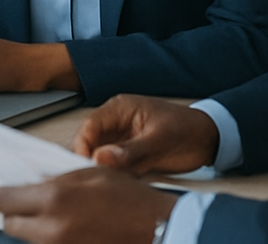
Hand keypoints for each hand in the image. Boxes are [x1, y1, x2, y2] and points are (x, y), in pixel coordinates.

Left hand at [0, 167, 177, 243]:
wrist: (160, 231)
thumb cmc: (129, 200)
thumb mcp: (87, 174)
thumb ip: (54, 179)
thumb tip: (30, 181)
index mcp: (53, 199)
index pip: (2, 201)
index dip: (0, 196)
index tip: (3, 193)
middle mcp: (53, 230)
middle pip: (10, 226)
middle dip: (13, 214)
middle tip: (26, 205)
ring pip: (30, 241)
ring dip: (34, 230)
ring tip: (55, 216)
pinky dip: (53, 240)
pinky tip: (68, 229)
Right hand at [72, 93, 219, 173]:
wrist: (210, 138)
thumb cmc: (187, 129)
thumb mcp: (160, 140)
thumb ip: (130, 150)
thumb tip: (100, 157)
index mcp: (119, 109)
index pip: (90, 125)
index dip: (83, 145)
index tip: (84, 164)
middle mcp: (116, 123)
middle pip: (91, 140)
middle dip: (88, 158)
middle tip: (91, 177)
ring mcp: (122, 139)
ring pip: (100, 154)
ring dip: (100, 169)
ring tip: (105, 183)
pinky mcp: (130, 155)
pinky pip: (115, 166)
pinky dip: (114, 176)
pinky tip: (117, 185)